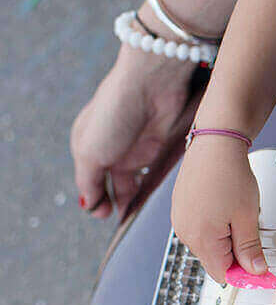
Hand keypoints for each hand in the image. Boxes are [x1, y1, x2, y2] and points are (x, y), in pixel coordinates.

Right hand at [70, 43, 198, 217]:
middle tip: (122, 219)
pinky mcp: (160, 144)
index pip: (88, 180)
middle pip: (111, 182)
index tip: (102, 214)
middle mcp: (111, 145)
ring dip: (135, 196)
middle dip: (115, 201)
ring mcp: (136, 145)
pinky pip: (155, 171)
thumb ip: (88, 182)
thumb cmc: (114, 113)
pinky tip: (155, 197)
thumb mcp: (91, 152)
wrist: (152, 85)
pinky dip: (153, 185)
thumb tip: (89, 206)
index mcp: (87, 143)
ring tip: (139, 212)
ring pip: (134, 179)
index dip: (94, 199)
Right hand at [171, 135, 263, 281]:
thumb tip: (255, 270)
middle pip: (214, 260)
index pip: (222, 274)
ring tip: (237, 215)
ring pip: (208, 245)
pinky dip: (215, 227)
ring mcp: (180, 220)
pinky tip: (225, 209)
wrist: (215, 143)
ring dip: (225, 239)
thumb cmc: (228, 173)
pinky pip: (199, 229)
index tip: (259, 269)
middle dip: (235, 254)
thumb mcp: (247, 216)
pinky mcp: (180, 209)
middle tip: (252, 233)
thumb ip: (250, 248)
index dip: (244, 273)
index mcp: (201, 238)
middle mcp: (185, 232)